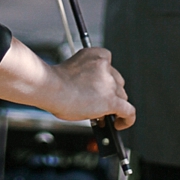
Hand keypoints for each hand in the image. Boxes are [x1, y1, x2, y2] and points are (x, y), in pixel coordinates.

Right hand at [0, 39, 135, 129]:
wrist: (51, 87)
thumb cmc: (53, 82)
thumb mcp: (71, 72)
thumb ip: (84, 80)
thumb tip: (89, 100)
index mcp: (96, 55)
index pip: (109, 65)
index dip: (105, 79)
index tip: (97, 88)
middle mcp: (106, 67)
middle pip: (117, 82)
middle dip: (110, 93)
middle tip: (98, 105)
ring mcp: (109, 83)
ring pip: (121, 96)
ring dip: (114, 106)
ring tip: (102, 117)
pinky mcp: (111, 100)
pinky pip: (128, 111)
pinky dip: (127, 119)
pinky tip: (120, 125)